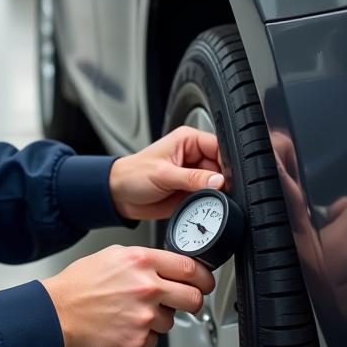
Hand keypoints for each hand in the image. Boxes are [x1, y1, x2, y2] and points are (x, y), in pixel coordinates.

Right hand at [41, 245, 214, 346]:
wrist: (56, 313)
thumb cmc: (79, 285)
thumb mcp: (113, 256)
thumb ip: (144, 260)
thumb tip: (167, 265)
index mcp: (142, 262)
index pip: (191, 267)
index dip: (203, 277)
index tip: (204, 282)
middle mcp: (147, 287)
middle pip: (194, 297)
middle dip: (192, 300)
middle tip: (184, 301)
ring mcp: (144, 316)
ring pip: (172, 320)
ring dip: (159, 319)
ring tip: (134, 312)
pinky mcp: (137, 341)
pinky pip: (154, 339)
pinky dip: (143, 335)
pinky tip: (124, 325)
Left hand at [109, 126, 225, 223]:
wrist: (119, 195)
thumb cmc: (133, 175)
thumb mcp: (163, 174)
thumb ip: (192, 178)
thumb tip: (218, 181)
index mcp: (188, 141)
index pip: (218, 147)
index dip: (226, 162)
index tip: (227, 178)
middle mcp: (193, 156)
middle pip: (222, 167)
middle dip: (221, 181)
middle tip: (216, 192)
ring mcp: (193, 175)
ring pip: (217, 185)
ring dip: (214, 194)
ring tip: (203, 199)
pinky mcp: (191, 192)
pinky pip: (208, 198)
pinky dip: (208, 203)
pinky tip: (200, 205)